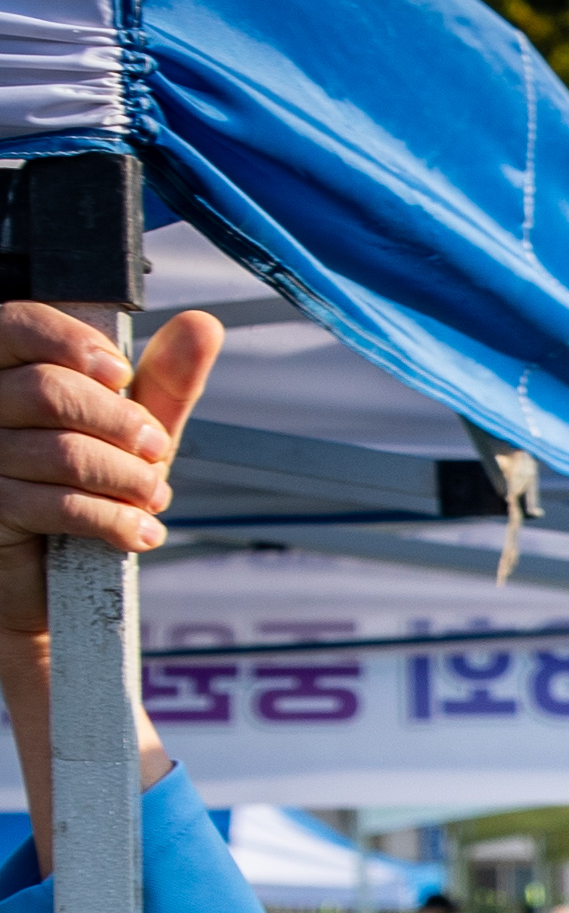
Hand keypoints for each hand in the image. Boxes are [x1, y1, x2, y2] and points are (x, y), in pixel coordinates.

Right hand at [0, 302, 220, 819]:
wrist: (61, 588)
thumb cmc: (90, 492)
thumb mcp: (133, 433)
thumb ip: (162, 382)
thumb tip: (203, 325)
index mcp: (1, 373)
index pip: (13, 323)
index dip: (69, 342)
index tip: (119, 373)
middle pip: (46, 391)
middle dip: (118, 422)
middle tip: (155, 450)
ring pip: (58, 451)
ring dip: (124, 477)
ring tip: (149, 496)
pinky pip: (55, 506)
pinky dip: (113, 519)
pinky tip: (140, 531)